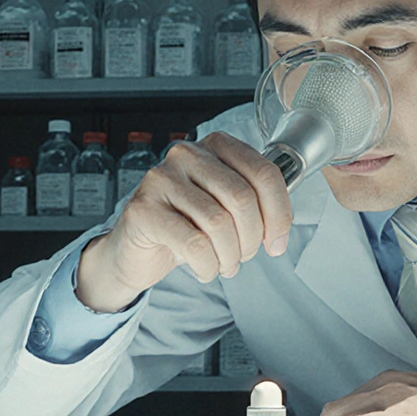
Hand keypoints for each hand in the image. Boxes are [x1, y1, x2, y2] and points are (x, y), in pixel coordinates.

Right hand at [76, 133, 293, 312]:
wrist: (136, 250)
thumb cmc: (186, 226)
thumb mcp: (226, 209)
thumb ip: (256, 207)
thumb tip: (280, 234)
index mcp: (215, 147)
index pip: (264, 173)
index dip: (279, 213)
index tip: (277, 241)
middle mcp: (187, 155)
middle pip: (243, 198)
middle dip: (253, 238)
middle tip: (245, 255)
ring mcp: (161, 179)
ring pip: (219, 223)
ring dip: (230, 256)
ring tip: (225, 265)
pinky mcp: (143, 209)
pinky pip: (194, 244)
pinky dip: (208, 265)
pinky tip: (205, 268)